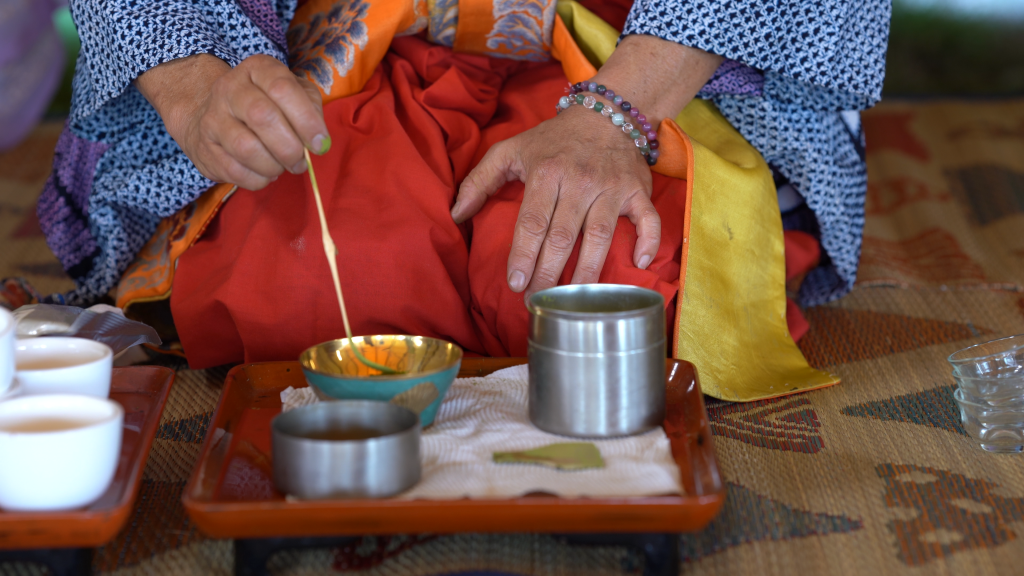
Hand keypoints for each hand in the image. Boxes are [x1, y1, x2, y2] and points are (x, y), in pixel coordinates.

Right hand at [136, 54, 329, 189]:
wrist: (213, 114)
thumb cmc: (267, 104)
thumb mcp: (294, 94)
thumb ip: (311, 110)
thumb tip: (318, 140)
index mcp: (257, 69)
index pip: (282, 88)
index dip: (306, 119)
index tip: (319, 144)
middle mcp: (230, 88)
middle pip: (262, 117)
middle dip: (289, 148)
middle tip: (300, 162)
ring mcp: (213, 117)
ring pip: (246, 148)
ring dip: (273, 166)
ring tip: (282, 167)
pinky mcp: (204, 147)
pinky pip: (234, 170)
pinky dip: (258, 179)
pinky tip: (264, 173)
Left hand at [451, 104, 660, 296]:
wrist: (606, 114)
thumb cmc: (553, 140)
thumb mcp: (510, 149)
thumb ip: (479, 181)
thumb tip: (456, 215)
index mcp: (547, 172)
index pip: (533, 221)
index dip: (523, 255)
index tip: (515, 283)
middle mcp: (580, 181)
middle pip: (563, 236)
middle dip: (548, 272)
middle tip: (537, 299)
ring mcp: (611, 188)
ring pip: (600, 237)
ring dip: (587, 272)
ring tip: (573, 299)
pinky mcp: (637, 191)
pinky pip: (648, 220)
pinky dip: (648, 242)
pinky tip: (638, 264)